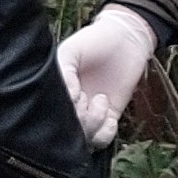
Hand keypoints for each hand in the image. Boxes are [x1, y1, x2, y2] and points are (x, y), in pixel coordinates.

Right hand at [54, 8, 157, 148]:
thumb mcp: (72, 52)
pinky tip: (110, 117)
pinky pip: (102, 139)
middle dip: (80, 120)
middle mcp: (69, 104)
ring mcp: (88, 112)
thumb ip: (64, 74)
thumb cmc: (96, 41)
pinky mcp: (108, 117)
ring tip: (101, 101)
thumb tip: (69, 98)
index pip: (50, 114)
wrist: (127, 38)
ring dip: (94, 125)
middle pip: (66, 131)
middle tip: (88, 98)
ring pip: (84, 139)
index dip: (64, 111)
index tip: (76, 95)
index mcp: (55, 89)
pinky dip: (106, 133)